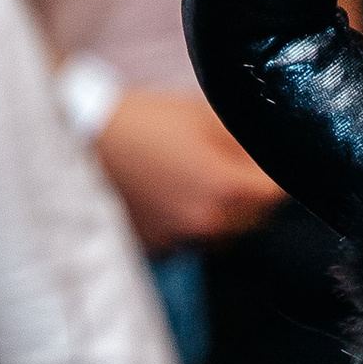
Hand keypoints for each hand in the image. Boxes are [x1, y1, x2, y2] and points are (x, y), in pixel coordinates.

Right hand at [94, 88, 280, 251]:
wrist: (85, 138)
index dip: (276, 179)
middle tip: (235, 168)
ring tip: (199, 181)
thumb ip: (244, 141)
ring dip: (223, 214)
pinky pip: (191, 241)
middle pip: (253, 221)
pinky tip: (174, 196)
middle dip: (252, 198)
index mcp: (223, 188)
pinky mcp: (158, 248)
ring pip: (223, 235)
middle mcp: (206, 223)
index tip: (271, 167)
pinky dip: (191, 224)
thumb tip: (270, 157)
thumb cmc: (144, 121)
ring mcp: (180, 240)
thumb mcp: (202, 114)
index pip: (275, 196)